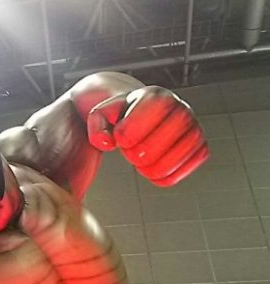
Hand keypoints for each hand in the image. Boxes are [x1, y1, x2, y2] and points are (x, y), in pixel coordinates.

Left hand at [87, 86, 208, 186]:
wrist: (138, 119)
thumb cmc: (120, 118)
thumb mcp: (100, 116)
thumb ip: (96, 126)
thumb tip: (107, 143)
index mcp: (156, 96)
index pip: (152, 111)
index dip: (130, 131)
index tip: (119, 138)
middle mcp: (180, 108)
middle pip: (169, 133)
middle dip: (142, 152)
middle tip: (129, 153)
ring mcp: (193, 127)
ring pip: (184, 150)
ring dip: (155, 166)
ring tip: (140, 162)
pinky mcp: (199, 146)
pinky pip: (193, 163)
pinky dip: (168, 175)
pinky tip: (151, 171)